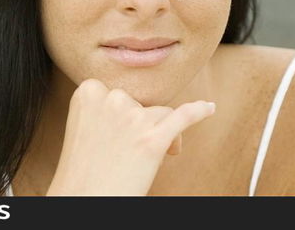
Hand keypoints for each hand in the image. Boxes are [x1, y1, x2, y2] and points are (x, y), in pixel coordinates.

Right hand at [45, 78, 215, 195]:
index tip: (115, 136)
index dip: (124, 117)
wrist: (84, 202)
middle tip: (125, 154)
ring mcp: (134, 118)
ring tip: (141, 161)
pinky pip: (185, 117)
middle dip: (141, 125)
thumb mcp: (84, 127)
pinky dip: (199, 111)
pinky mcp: (154, 139)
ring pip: (161, 115)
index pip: (121, 93)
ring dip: (159, 135)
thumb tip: (144, 106)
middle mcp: (111, 99)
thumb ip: (107, 109)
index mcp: (89, 91)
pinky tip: (210, 108)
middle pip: (142, 104)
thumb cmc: (84, 171)